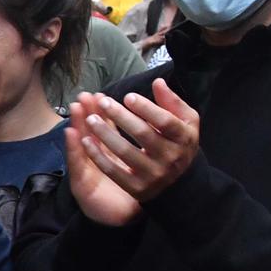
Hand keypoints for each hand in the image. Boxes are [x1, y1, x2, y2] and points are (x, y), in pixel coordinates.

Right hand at [63, 98, 142, 226]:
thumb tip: (142, 119)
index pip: (105, 127)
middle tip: (84, 95)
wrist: (120, 219)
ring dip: (78, 124)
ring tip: (76, 107)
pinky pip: (78, 163)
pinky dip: (73, 148)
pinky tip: (71, 134)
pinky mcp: (81, 183)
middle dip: (89, 112)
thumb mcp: (132, 164)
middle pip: (91, 131)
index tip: (99, 94)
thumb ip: (138, 141)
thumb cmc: (128, 190)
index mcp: (110, 152)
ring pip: (82, 143)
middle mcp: (96, 158)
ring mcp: (87, 170)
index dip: (102, 111)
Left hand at [71, 79, 199, 203]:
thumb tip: (157, 82)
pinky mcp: (136, 187)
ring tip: (90, 118)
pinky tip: (86, 141)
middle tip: (103, 102)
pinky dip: (98, 156)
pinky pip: (113, 170)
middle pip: (143, 134)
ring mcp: (153, 174)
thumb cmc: (178, 143)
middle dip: (121, 116)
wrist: (179, 182)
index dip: (146, 108)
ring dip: (105, 133)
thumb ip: (172, 102)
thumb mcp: (185, 122)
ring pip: (125, 151)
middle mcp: (171, 158)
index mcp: (184, 138)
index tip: (127, 96)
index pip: (165, 121)